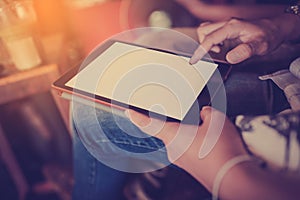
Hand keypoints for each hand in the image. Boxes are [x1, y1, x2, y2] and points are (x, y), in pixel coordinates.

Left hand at [126, 106, 247, 188]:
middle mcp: (174, 150)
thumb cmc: (221, 149)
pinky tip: (213, 143)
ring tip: (211, 132)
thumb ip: (207, 113)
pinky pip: (191, 150)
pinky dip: (199, 144)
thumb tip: (205, 113)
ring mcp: (182, 161)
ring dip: (193, 134)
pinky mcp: (192, 168)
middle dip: (182, 123)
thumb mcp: (216, 120)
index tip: (128, 111)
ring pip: (183, 141)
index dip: (137, 117)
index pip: (149, 124)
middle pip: (171, 131)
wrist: (233, 177)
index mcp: (173, 135)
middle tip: (195, 117)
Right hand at [190, 18, 283, 63]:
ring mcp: (225, 25)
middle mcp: (227, 23)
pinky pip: (211, 32)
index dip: (200, 50)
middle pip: (203, 31)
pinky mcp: (225, 28)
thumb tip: (229, 58)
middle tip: (213, 55)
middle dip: (203, 45)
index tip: (193, 60)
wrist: (273, 29)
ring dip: (206, 42)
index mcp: (232, 27)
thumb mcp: (260, 46)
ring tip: (218, 51)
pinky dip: (210, 41)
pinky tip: (220, 48)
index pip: (210, 38)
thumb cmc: (267, 37)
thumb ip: (245, 51)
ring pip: (205, 30)